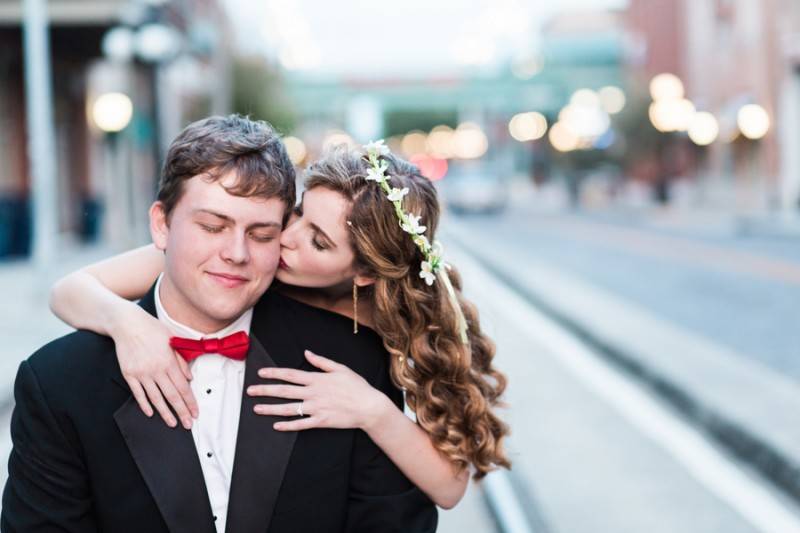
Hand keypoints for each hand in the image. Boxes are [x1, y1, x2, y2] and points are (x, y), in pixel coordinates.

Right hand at [110, 302, 197, 428]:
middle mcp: (156, 370)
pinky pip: (138, 393)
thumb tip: (190, 378)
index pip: (183, 387)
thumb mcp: (172, 340)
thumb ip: (181, 361)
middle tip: (188, 424)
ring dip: (165, 413)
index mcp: (169, 362)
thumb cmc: (152, 329)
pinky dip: (144, 404)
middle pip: (172, 396)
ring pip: (155, 398)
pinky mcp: (129, 374)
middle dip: (181, 412)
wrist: (127, 324)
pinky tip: (150, 413)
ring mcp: (142, 373)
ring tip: (172, 423)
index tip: (195, 413)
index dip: (190, 402)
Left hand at [247, 350, 390, 430]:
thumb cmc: (357, 386)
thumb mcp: (340, 368)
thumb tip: (307, 352)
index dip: (274, 373)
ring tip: (257, 408)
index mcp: (317, 379)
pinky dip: (288, 425)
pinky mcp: (321, 421)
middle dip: (265, 390)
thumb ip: (321, 361)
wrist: (369, 406)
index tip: (261, 373)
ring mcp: (316, 408)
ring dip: (271, 408)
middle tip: (250, 391)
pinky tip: (276, 425)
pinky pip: (300, 424)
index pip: (290, 374)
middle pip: (284, 391)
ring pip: (288, 408)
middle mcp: (313, 393)